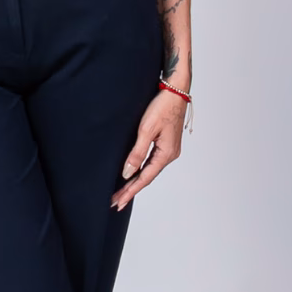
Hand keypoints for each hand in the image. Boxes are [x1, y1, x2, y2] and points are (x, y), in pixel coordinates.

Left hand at [111, 87, 185, 209]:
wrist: (176, 90)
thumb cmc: (163, 106)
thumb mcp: (146, 130)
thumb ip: (137, 153)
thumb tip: (128, 173)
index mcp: (166, 154)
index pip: (145, 178)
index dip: (130, 191)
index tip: (118, 202)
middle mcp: (169, 155)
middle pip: (147, 177)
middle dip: (131, 190)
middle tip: (115, 202)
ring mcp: (168, 149)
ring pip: (149, 170)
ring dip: (135, 181)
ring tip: (121, 192)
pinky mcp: (166, 143)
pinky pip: (151, 162)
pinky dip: (141, 170)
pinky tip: (134, 174)